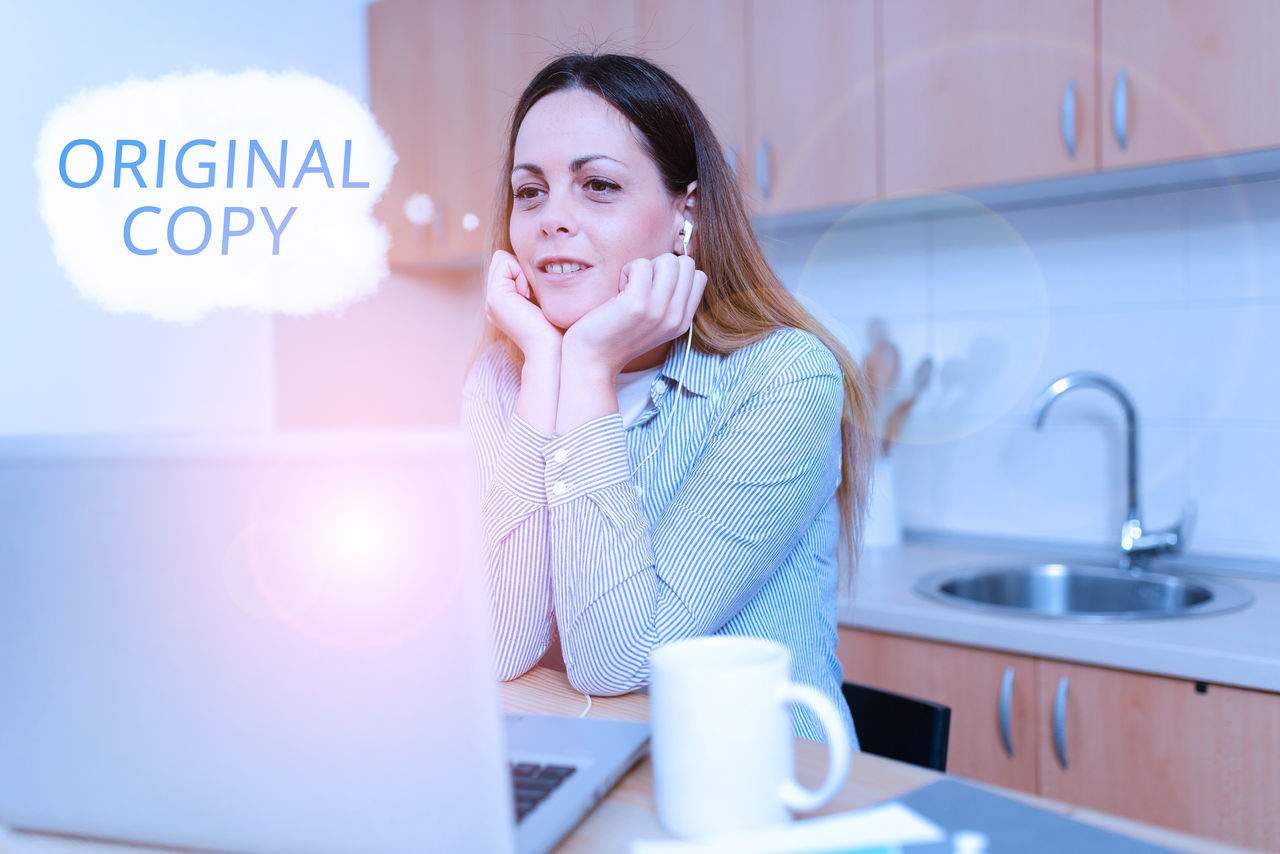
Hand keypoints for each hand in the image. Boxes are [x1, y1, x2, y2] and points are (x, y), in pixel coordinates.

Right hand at [483, 250, 562, 357]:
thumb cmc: (557, 327)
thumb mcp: (544, 300)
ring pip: (502, 258)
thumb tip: (541, 262)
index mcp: (504, 302)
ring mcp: (491, 300)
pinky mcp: (495, 298)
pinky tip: (528, 297)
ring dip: (522, 271)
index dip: (524, 269)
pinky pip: (505, 263)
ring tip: (531, 296)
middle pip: (501, 259)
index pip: (506, 263)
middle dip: (521, 268)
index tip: (536, 293)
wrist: (552, 350)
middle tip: (533, 293)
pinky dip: (520, 273)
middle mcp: (494, 301)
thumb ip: (534, 283)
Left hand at [563, 253, 706, 374]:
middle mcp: (676, 317)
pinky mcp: (638, 303)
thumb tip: (673, 263)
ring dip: (645, 267)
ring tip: (631, 287)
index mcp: (682, 321)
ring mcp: (659, 310)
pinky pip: (642, 264)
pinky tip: (620, 290)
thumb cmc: (616, 335)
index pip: (698, 277)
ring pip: (668, 260)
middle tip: (642, 285)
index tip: (655, 287)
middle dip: (662, 266)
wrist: (593, 359)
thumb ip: (669, 299)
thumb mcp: (654, 322)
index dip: (675, 273)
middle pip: (686, 264)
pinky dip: (627, 270)